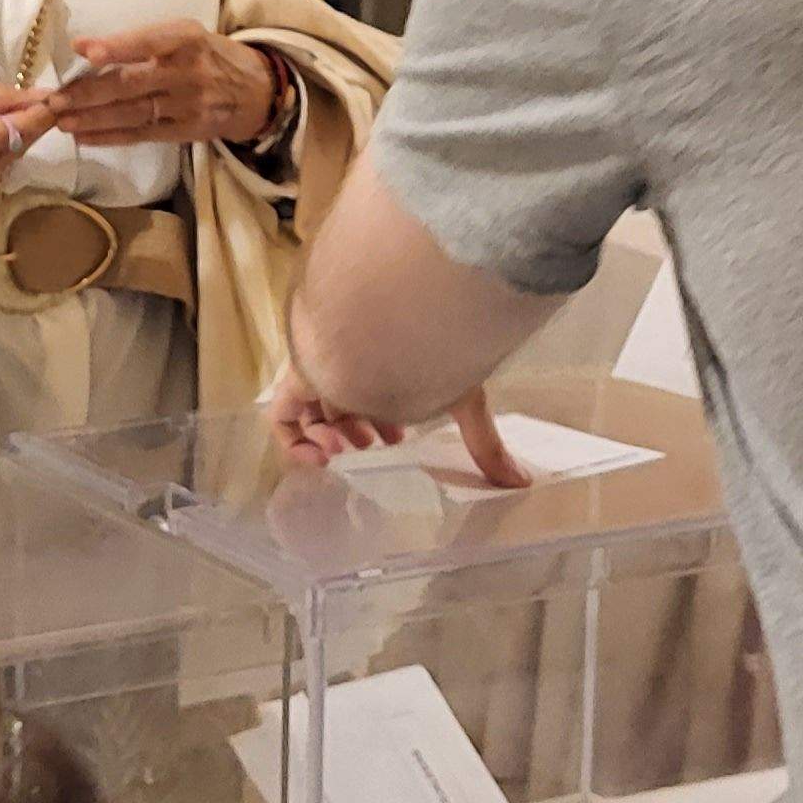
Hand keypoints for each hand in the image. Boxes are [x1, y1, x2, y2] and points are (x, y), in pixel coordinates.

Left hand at [56, 22, 279, 148]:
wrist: (256, 91)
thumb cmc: (208, 55)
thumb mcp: (184, 34)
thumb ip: (141, 41)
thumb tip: (84, 49)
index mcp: (186, 37)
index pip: (148, 42)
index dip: (116, 47)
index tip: (84, 51)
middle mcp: (188, 71)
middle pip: (131, 83)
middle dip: (88, 93)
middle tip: (54, 99)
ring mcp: (188, 104)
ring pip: (132, 112)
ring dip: (92, 118)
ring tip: (61, 120)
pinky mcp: (187, 130)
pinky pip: (142, 134)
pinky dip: (111, 136)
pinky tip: (84, 136)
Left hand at [267, 368, 527, 487]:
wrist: (395, 321)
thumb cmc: (433, 352)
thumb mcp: (464, 401)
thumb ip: (485, 443)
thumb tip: (522, 482)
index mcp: (385, 362)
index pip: (373, 393)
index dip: (379, 423)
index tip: (397, 439)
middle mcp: (350, 363)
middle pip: (339, 403)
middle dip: (354, 432)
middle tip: (373, 444)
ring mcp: (319, 369)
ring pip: (310, 411)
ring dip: (329, 439)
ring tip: (348, 449)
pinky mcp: (295, 378)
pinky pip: (281, 418)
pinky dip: (296, 444)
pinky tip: (324, 457)